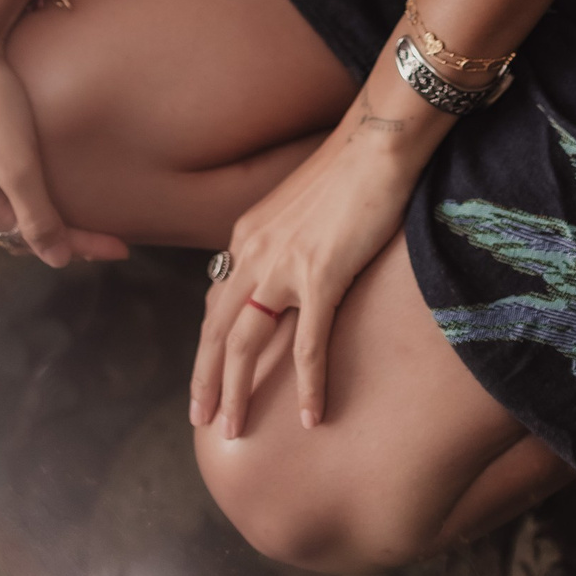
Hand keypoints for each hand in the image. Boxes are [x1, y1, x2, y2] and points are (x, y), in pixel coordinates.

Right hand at [0, 0, 128, 270]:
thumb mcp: (19, 167)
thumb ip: (38, 218)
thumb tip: (56, 261)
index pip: (35, 238)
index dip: (83, 243)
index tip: (124, 247)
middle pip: (13, 218)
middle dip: (52, 221)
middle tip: (98, 222)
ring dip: (28, 195)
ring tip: (64, 190)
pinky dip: (7, 169)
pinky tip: (25, 155)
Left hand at [190, 82, 432, 436]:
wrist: (374, 143)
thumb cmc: (346, 172)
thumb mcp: (296, 209)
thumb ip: (281, 243)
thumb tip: (284, 276)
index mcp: (246, 236)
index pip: (215, 302)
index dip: (207, 345)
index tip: (205, 377)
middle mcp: (253, 252)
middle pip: (216, 329)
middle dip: (205, 379)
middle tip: (201, 419)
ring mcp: (284, 266)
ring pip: (246, 343)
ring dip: (237, 391)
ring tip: (233, 431)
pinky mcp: (321, 276)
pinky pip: (308, 344)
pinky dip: (306, 385)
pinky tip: (310, 416)